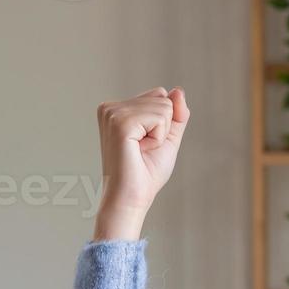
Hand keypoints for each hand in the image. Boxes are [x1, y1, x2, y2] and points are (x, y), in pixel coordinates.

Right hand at [92, 86, 189, 240]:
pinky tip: (140, 150)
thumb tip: (178, 90)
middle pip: (162, 97)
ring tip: (141, 151)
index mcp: (117, 108)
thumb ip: (176, 115)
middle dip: (163, 127)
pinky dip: (158, 138)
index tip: (146, 144)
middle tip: (143, 150)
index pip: (159, 96)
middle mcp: (111, 107)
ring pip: (163, 106)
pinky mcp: (120, 122)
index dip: (163, 124)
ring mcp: (113, 112)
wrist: (131, 198)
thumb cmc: (146, 174)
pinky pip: (160, 116)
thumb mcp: (167, 139)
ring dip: (160, 134)